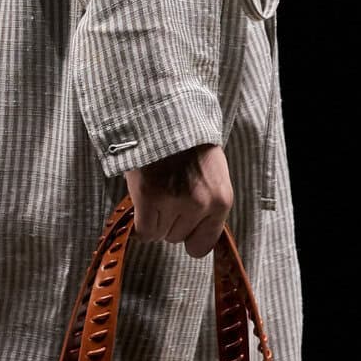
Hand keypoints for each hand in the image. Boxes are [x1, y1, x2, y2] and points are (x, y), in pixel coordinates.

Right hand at [125, 142, 232, 258]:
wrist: (165, 115)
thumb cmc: (188, 145)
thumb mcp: (212, 175)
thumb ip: (207, 204)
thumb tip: (194, 232)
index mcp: (221, 200)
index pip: (204, 245)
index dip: (189, 236)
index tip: (182, 224)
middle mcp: (201, 204)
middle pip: (177, 238)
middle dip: (169, 221)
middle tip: (166, 193)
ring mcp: (175, 202)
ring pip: (158, 235)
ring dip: (153, 218)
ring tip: (155, 190)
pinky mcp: (150, 198)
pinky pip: (143, 231)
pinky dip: (139, 221)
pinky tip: (142, 199)